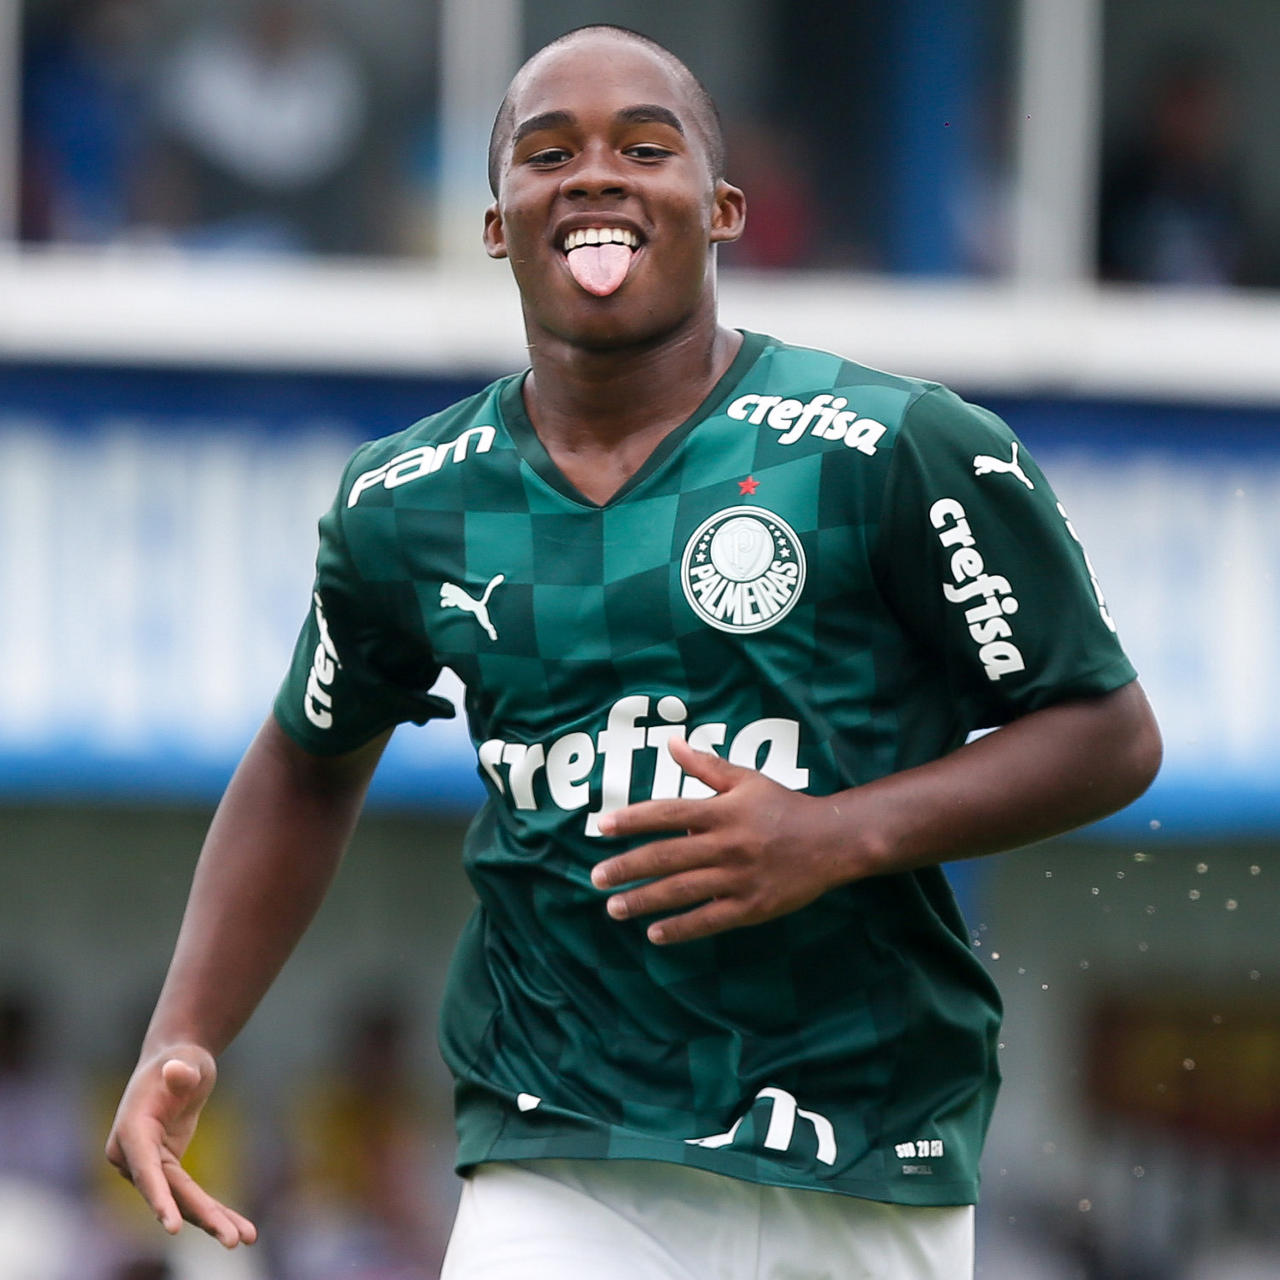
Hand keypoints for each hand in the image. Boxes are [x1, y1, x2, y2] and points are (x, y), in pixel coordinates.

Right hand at [106, 1045, 256, 1247]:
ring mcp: (149, 1167)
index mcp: (131, 1130)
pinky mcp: (167, 1170)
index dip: (159, 1197)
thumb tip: (178, 1072)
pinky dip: (214, 1210)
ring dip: (214, 1220)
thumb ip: (181, 1070)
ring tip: (246, 1238)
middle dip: (201, 1216)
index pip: (145, 1170)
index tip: (172, 1226)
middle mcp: (133, 1156)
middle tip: (233, 1240)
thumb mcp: (184, 1059)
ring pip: (182, 1200)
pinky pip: (190, 1195)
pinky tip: (242, 1228)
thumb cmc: (179, 1059)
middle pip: (170, 1192)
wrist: (175, 1063)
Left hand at [591, 737, 863, 944]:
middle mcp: (726, 844)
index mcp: (722, 811)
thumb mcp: (746, 779)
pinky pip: (709, 920)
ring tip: (614, 908)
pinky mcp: (751, 906)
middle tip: (595, 877)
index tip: (601, 826)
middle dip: (627, 867)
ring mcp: (738, 878)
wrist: (832, 841)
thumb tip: (671, 743)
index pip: (667, 813)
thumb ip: (706, 766)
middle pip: (666, 856)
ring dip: (644, 900)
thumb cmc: (784, 806)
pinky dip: (680, 928)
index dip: (632, 819)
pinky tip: (654, 933)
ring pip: (681, 891)